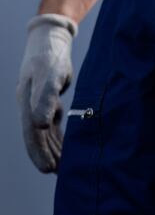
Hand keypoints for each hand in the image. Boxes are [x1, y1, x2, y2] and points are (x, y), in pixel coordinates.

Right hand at [16, 14, 76, 172]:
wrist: (49, 38)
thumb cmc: (50, 55)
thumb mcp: (50, 74)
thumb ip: (46, 97)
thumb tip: (40, 124)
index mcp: (27, 101)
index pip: (32, 132)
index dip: (39, 152)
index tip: (48, 169)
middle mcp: (30, 105)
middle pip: (37, 137)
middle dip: (47, 156)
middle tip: (61, 175)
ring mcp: (38, 104)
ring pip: (45, 133)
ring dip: (53, 150)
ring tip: (63, 169)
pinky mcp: (48, 102)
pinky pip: (52, 126)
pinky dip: (58, 139)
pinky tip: (66, 150)